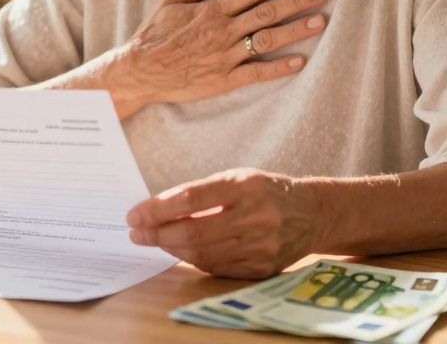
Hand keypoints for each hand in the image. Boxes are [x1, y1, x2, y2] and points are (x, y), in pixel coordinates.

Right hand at [108, 0, 328, 110]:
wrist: (140, 71)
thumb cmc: (154, 34)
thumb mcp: (172, 1)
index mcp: (212, 10)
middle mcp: (222, 31)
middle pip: (267, 12)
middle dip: (298, 0)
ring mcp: (225, 56)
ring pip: (267, 40)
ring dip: (296, 30)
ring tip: (320, 21)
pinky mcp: (223, 80)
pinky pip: (256, 73)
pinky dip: (278, 68)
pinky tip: (299, 62)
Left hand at [126, 168, 321, 278]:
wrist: (312, 213)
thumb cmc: (265, 191)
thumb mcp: (237, 178)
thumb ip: (200, 194)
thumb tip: (156, 211)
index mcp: (246, 186)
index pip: (191, 199)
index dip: (157, 209)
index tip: (134, 215)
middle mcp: (256, 217)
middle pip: (194, 232)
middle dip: (157, 234)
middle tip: (136, 232)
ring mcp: (261, 246)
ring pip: (202, 254)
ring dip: (171, 248)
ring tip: (154, 239)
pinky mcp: (262, 268)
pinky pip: (216, 267)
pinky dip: (193, 259)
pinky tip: (181, 249)